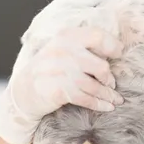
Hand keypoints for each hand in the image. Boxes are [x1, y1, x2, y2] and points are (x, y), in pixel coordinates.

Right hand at [0, 26, 123, 143]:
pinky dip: (99, 104)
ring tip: (115, 99)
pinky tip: (107, 107)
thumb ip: (84, 46)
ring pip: (94, 86)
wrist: (23, 90)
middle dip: (110, 78)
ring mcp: (59, 71)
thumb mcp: (63, 48)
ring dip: (108, 95)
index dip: (113, 46)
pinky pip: (85, 98)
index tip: (119, 54)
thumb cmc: (51, 68)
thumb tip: (116, 49)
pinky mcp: (58, 90)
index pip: (98, 36)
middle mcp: (63, 50)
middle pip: (100, 66)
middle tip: (112, 84)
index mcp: (67, 36)